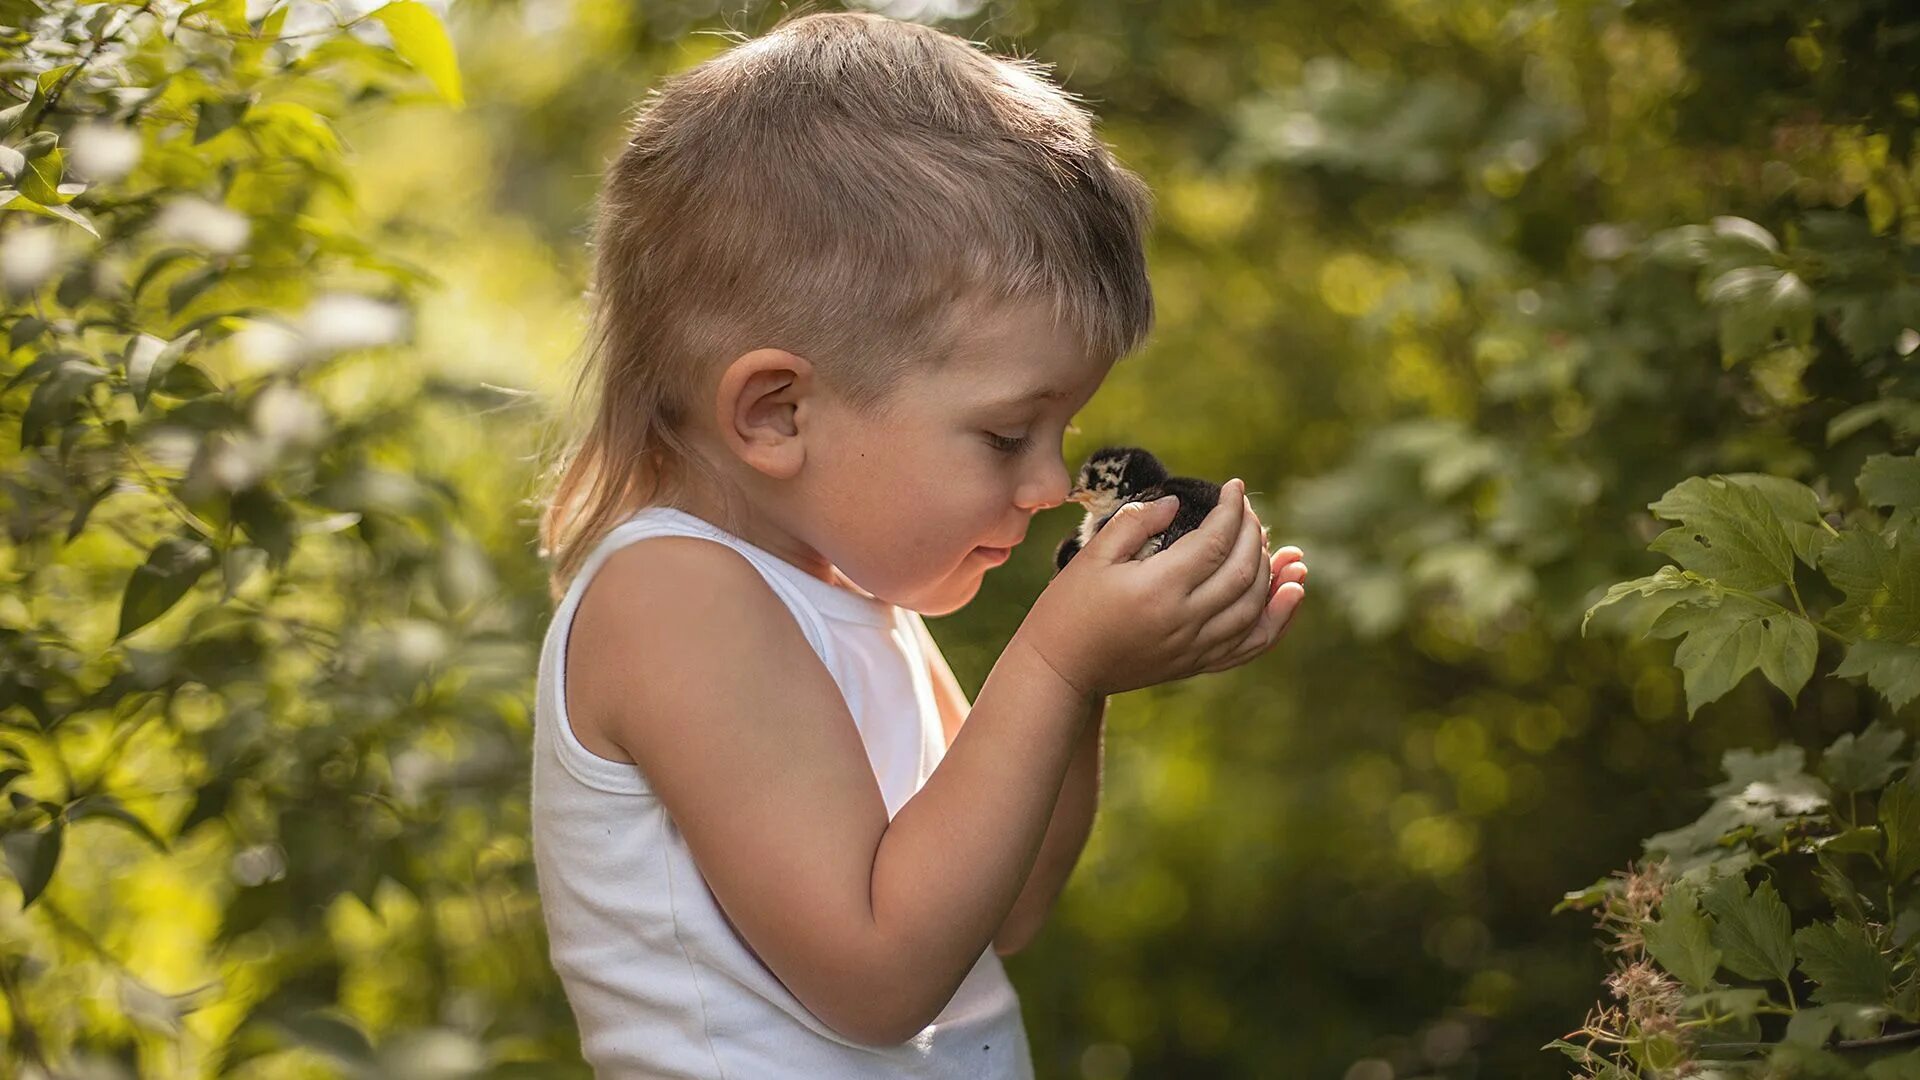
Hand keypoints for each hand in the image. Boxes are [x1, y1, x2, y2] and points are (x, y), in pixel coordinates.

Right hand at [1014, 479, 1305, 697]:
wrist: (1061, 669)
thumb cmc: (1068, 608)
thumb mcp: (1092, 556)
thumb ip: (1135, 523)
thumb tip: (1176, 504)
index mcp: (1158, 588)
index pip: (1214, 542)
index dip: (1232, 510)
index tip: (1235, 486)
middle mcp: (1184, 620)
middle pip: (1241, 572)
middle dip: (1254, 534)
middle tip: (1247, 510)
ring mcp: (1194, 647)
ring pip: (1254, 608)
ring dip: (1275, 575)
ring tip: (1285, 548)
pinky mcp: (1196, 664)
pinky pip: (1251, 645)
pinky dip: (1278, 620)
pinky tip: (1292, 594)